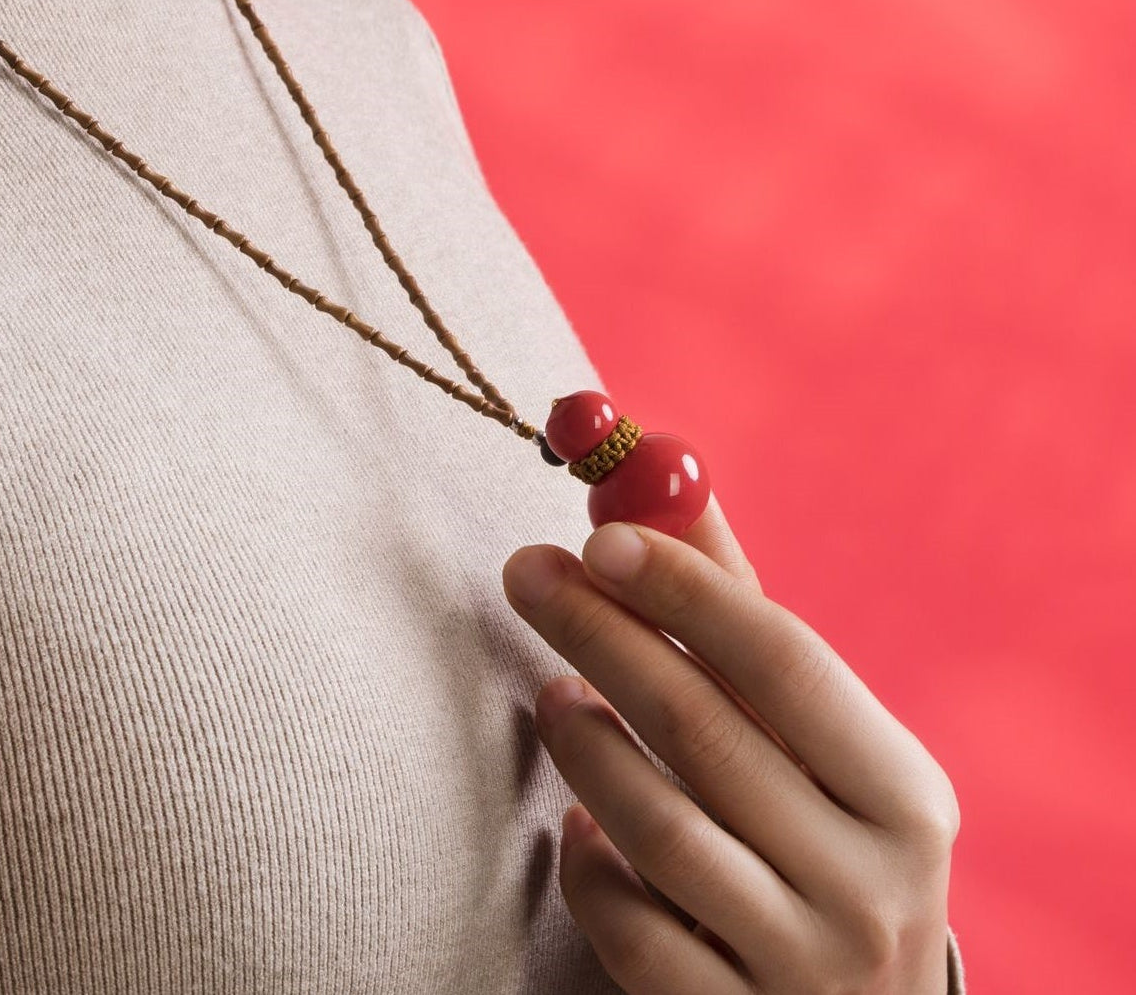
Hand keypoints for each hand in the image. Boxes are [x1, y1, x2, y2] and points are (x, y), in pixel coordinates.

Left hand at [501, 494, 958, 993]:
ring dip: (586, 746)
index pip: (786, 662)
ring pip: (663, 832)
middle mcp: (871, 886)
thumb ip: (737, 612)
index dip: (687, 589)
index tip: (601, 535)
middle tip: (526, 572)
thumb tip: (651, 484)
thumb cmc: (823, 833)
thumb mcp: (814, 739)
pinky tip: (575, 825)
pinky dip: (589, 869)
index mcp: (904, 793)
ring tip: (549, 694)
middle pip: (707, 731)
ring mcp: (803, 969)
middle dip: (604, 635)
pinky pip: (632, 934)